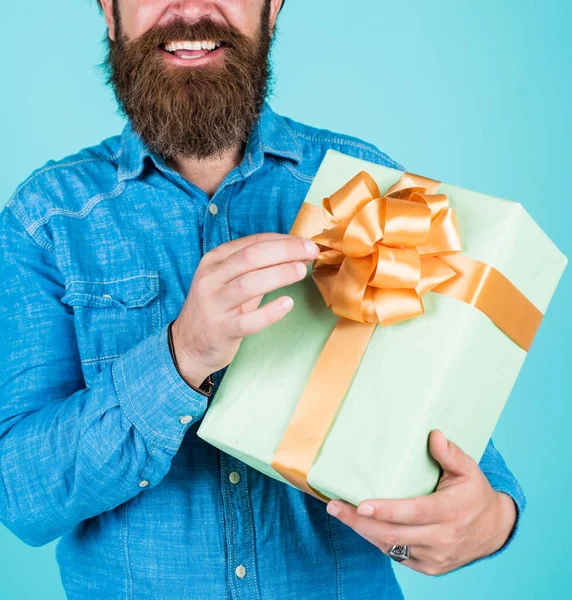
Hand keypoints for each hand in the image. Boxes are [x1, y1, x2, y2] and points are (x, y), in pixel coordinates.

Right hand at [171, 232, 319, 386]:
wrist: (188, 346)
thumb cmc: (218, 308)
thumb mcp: (230, 281)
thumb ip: (259, 268)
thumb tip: (297, 254)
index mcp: (215, 261)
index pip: (251, 243)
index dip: (282, 240)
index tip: (306, 243)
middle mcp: (211, 278)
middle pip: (251, 257)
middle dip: (284, 251)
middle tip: (310, 252)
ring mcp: (214, 305)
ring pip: (248, 284)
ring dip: (279, 274)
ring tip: (301, 271)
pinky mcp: (221, 330)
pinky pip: (247, 321)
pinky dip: (269, 312)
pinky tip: (287, 304)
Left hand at [325, 430, 516, 575]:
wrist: (495, 531)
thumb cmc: (474, 494)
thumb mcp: (468, 470)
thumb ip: (450, 453)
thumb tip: (433, 435)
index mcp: (450, 512)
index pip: (414, 513)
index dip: (386, 511)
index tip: (362, 505)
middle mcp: (442, 538)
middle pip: (394, 534)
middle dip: (360, 522)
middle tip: (334, 506)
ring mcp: (435, 556)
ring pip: (392, 547)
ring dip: (363, 532)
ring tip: (340, 513)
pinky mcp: (429, 567)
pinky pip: (398, 555)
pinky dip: (378, 541)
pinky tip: (362, 526)